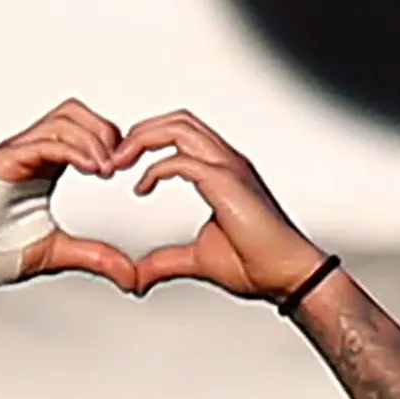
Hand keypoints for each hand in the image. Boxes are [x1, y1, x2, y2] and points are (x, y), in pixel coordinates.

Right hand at [0, 99, 137, 292]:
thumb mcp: (59, 253)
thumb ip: (96, 257)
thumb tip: (132, 277)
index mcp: (44, 165)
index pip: (83, 129)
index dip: (110, 142)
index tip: (126, 173)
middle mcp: (29, 152)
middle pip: (75, 112)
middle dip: (106, 133)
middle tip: (120, 167)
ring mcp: (14, 154)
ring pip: (62, 119)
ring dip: (93, 139)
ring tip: (106, 170)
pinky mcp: (1, 163)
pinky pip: (42, 141)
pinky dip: (72, 149)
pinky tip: (91, 170)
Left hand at [107, 111, 329, 300]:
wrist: (287, 277)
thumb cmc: (257, 265)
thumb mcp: (197, 260)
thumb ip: (165, 261)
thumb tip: (138, 275)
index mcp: (222, 171)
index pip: (181, 132)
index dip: (148, 140)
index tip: (123, 165)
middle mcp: (226, 161)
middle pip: (176, 120)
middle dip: (139, 133)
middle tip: (113, 159)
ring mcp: (228, 168)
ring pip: (178, 128)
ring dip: (142, 140)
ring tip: (119, 163)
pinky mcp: (226, 184)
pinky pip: (181, 161)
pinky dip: (154, 169)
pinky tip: (141, 188)